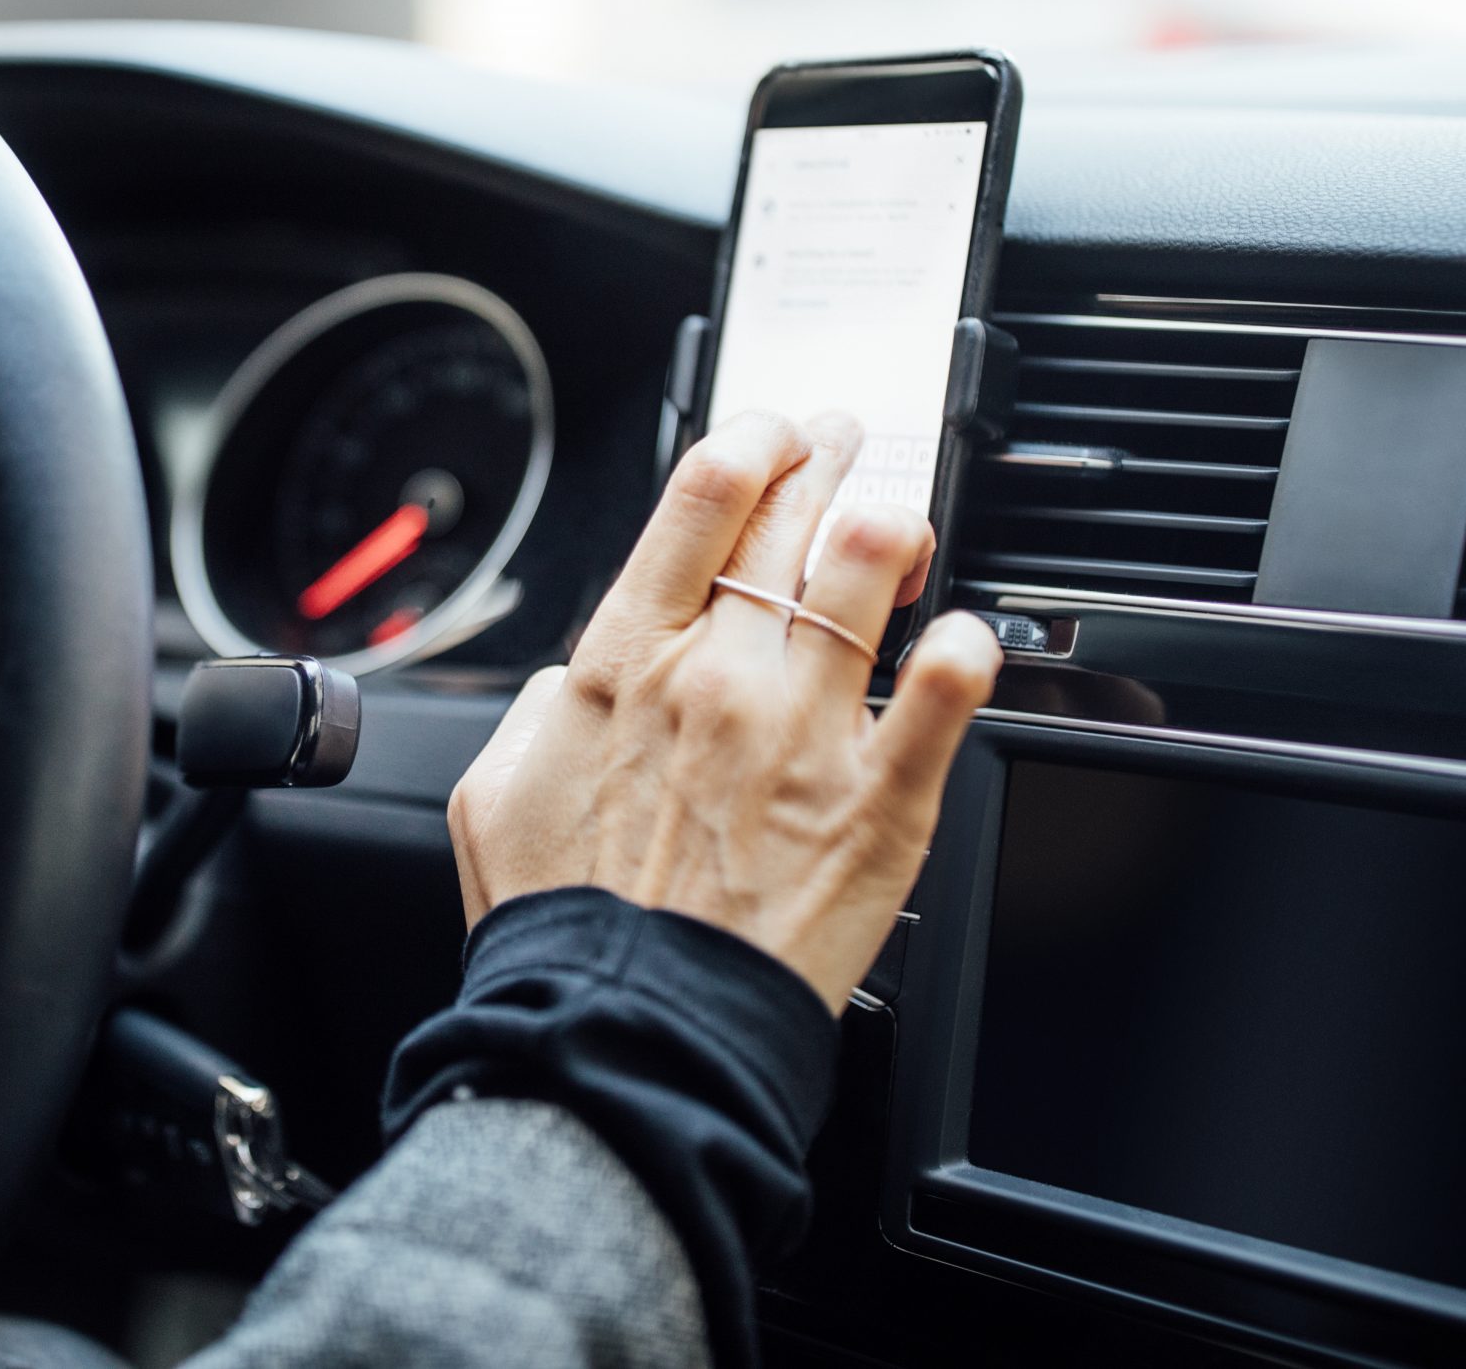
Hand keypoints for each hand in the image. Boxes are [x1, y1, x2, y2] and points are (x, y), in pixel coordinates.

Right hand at [447, 411, 1003, 1013]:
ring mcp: (805, 731)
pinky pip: (950, 695)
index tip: (771, 433)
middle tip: (844, 447)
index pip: (702, 497)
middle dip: (828, 457)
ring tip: (902, 527)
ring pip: (871, 568)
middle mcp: (719, 675)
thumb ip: (541, 715)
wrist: (629, 1032)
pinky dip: (968, 651)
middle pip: (793, 513)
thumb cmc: (567, 928)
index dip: (750, 437)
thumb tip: (578, 682)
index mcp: (625, 664)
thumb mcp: (496, 795)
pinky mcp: (879, 801)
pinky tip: (966, 638)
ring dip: (895, 526)